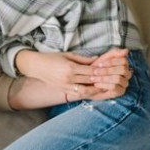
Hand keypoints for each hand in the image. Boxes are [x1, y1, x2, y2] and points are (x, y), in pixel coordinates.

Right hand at [15, 48, 130, 99]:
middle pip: (89, 81)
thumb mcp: (68, 55)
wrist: (36, 66)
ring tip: (106, 90)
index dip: (100, 72)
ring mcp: (65, 85)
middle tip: (113, 82)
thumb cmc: (52, 58)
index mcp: (70, 67)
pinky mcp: (63, 89)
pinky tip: (93, 94)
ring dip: (95, 91)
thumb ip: (83, 59)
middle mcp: (68, 78)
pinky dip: (86, 94)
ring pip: (84, 90)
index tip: (111, 72)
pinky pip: (77, 93)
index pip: (90, 71)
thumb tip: (97, 60)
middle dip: (101, 82)